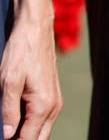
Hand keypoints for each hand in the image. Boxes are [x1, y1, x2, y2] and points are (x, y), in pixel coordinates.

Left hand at [0, 0, 61, 139]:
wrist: (35, 29)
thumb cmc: (22, 52)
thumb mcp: (8, 82)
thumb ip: (7, 111)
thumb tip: (7, 135)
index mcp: (43, 105)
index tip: (1, 138)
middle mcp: (53, 106)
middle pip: (37, 139)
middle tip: (3, 134)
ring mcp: (54, 101)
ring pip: (40, 131)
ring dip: (24, 135)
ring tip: (6, 129)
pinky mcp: (50, 96)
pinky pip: (40, 120)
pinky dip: (28, 125)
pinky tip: (13, 121)